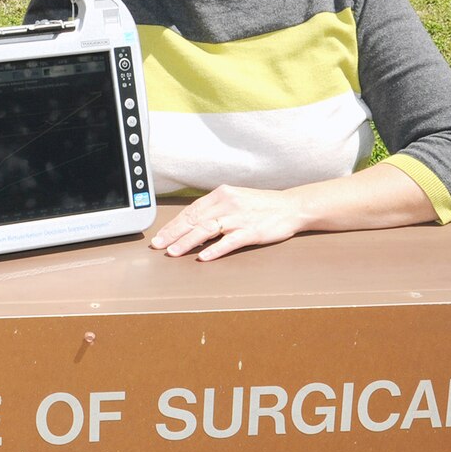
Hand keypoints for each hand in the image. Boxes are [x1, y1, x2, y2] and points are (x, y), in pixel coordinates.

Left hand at [149, 185, 308, 261]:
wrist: (292, 206)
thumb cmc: (262, 206)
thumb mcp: (235, 199)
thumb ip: (215, 209)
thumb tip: (191, 223)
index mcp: (221, 194)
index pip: (191, 210)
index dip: (174, 224)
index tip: (160, 236)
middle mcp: (228, 204)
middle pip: (195, 219)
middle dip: (174, 234)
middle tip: (158, 246)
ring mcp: (239, 217)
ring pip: (207, 230)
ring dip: (188, 242)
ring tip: (173, 252)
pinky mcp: (252, 231)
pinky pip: (230, 241)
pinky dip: (215, 249)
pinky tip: (203, 257)